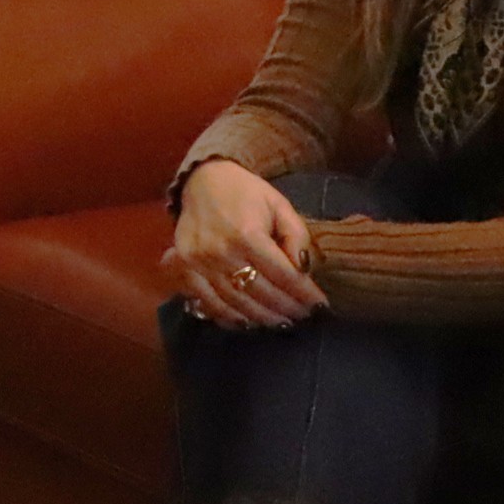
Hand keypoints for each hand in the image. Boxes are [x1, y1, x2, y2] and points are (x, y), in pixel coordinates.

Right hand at [163, 160, 325, 328]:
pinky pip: (207, 303)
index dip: (304, 294)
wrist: (201, 180)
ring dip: (262, 318)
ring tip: (282, 323)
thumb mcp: (279, 204)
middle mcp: (222, 252)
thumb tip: (304, 269)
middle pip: (261, 293)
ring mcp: (199, 263)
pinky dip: (229, 318)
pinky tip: (247, 323)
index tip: (320, 306)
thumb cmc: (245, 192)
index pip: (283, 275)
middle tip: (304, 317)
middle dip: (287, 308)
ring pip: (236, 303)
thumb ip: (296, 235)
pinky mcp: (184, 269)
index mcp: (247, 234)